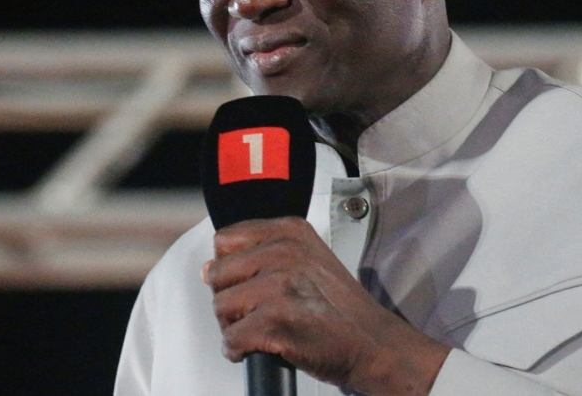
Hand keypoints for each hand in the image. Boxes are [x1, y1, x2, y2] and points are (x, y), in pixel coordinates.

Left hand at [203, 216, 450, 395]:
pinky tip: (261, 348)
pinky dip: (239, 351)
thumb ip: (263, 253)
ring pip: (221, 308)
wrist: (373, 343)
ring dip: (234, 326)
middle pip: (217, 274)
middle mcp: (284, 253)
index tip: (247, 283)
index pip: (225, 240)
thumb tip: (207, 269)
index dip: (230, 268)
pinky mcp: (274, 322)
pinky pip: (231, 339)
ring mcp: (279, 286)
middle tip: (255, 312)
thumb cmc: (340, 307)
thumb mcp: (309, 258)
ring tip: (260, 330)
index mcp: (290, 232)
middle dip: (230, 298)